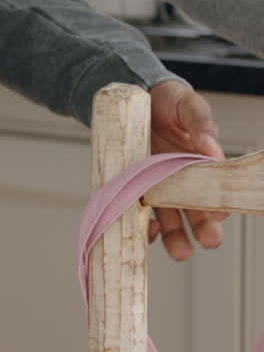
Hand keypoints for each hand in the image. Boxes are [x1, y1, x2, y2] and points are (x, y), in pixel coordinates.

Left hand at [147, 79, 228, 260]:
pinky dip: (144, 226)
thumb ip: (202, 124)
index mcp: (202, 163)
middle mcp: (181, 180)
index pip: (215, 190)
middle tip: (209, 241)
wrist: (134, 99)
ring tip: (182, 253)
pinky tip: (149, 233)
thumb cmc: (168, 102)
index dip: (218, 203)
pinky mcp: (132, 187)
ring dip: (176, 237)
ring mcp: (156, 186)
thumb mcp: (189, 105)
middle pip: (195, 210)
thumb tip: (212, 149)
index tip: (219, 214)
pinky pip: (138, 213)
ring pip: (169, 218)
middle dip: (204, 228)